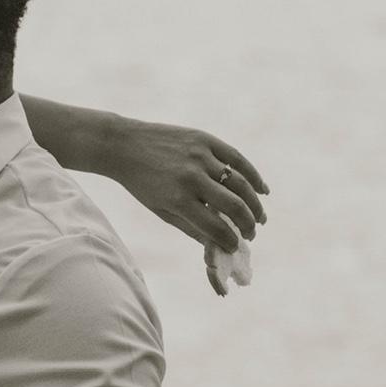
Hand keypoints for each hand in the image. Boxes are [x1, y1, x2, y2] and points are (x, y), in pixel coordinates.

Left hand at [108, 118, 269, 289]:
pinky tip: (263, 190)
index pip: (215, 226)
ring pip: (241, 183)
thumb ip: (190, 226)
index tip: (235, 246)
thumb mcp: (160, 209)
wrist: (122, 145)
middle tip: (251, 234)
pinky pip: (237, 158)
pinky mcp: (205, 139)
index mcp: (178, 199)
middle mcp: (192, 177)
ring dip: (255, 204)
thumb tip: (217, 246)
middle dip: (247, 224)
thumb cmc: (141, 183)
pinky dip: (254, 175)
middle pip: (234, 206)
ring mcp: (201, 156)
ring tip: (260, 218)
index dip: (229, 240)